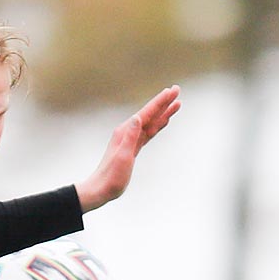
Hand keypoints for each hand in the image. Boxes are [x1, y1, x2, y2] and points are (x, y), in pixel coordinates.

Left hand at [76, 85, 180, 211]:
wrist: (101, 189)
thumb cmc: (111, 176)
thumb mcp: (122, 157)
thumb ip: (130, 137)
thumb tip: (137, 117)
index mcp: (125, 132)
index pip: (146, 113)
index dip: (160, 102)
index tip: (172, 91)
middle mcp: (128, 132)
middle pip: (150, 114)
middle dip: (164, 102)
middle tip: (177, 90)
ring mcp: (130, 139)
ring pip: (151, 122)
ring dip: (163, 112)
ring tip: (176, 103)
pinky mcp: (133, 148)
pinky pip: (148, 133)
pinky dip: (157, 125)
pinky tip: (164, 121)